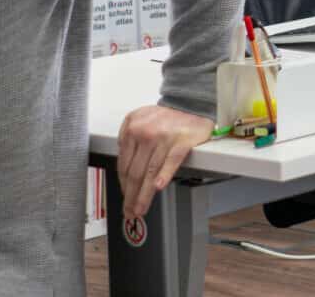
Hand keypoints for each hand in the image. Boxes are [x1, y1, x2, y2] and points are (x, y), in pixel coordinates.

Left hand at [115, 104, 211, 227]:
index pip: (124, 164)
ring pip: (150, 172)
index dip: (123, 185)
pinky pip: (170, 162)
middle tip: (130, 210)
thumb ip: (128, 139)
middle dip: (130, 195)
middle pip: (135, 172)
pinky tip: (158, 188)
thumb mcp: (140, 120)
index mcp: (132, 128)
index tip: (124, 197)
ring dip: (144, 194)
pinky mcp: (181, 141)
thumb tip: (124, 167)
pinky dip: (163, 175)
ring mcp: (163, 137)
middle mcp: (145, 132)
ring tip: (141, 208)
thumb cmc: (166, 116)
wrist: (191, 104)